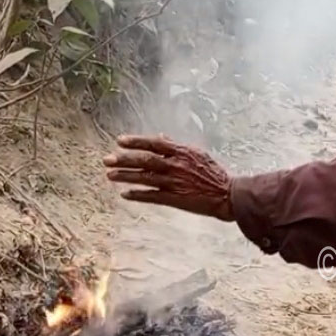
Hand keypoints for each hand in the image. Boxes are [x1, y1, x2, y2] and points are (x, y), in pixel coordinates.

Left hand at [103, 135, 233, 220]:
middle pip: (145, 160)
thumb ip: (177, 146)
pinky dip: (138, 195)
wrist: (228, 195)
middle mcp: (176, 166)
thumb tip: (162, 136)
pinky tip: (125, 194)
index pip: (154, 143)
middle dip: (124, 160)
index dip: (136, 141)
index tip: (120, 141)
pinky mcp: (176, 199)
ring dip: (126, 177)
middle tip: (107, 160)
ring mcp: (175, 183)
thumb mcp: (198, 153)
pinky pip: (152, 196)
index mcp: (182, 152)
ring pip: (145, 178)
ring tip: (110, 176)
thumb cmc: (214, 174)